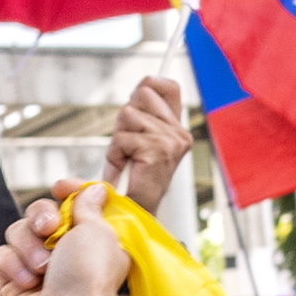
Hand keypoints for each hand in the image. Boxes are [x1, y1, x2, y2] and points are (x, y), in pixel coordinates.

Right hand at [0, 183, 134, 295]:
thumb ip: (90, 207)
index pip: (75, 203)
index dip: (68, 191)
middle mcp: (64, 252)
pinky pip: (0, 256)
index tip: (60, 187)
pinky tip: (27, 284)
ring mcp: (36, 267)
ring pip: (16, 232)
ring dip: (28, 247)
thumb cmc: (88, 278)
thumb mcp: (98, 232)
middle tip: (48, 230)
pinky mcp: (12, 282)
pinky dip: (12, 266)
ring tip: (42, 270)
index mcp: (91, 239)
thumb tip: (96, 189)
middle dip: (40, 216)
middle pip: (38, 212)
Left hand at [104, 76, 193, 219]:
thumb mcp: (139, 137)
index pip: (167, 85)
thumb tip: (142, 84)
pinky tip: (125, 168)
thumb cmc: (134, 177)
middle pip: (142, 93)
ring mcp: (171, 141)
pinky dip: (115, 154)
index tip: (136, 104)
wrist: (137, 211)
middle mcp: (179, 132)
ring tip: (127, 159)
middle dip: (125, 118)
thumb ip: (143, 114)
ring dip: (119, 138)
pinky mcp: (158, 150)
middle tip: (129, 145)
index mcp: (177, 128)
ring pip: (128, 114)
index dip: (147, 86)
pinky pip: (122, 137)